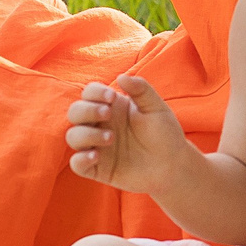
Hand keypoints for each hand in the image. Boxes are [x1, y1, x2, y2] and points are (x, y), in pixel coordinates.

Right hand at [64, 75, 191, 191]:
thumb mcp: (156, 107)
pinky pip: (76, 164)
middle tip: (107, 114)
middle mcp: (100, 125)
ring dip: (86, 134)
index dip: (94, 92)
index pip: (89, 93)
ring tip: (111, 138)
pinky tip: (96, 156)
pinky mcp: (97, 168)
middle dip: (87, 110)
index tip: (111, 97)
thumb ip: (141, 89)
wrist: (173, 166)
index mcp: (111, 107)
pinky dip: (80, 159)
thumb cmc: (164, 134)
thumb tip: (121, 77)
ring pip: (73, 136)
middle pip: (75, 112)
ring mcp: (96, 146)